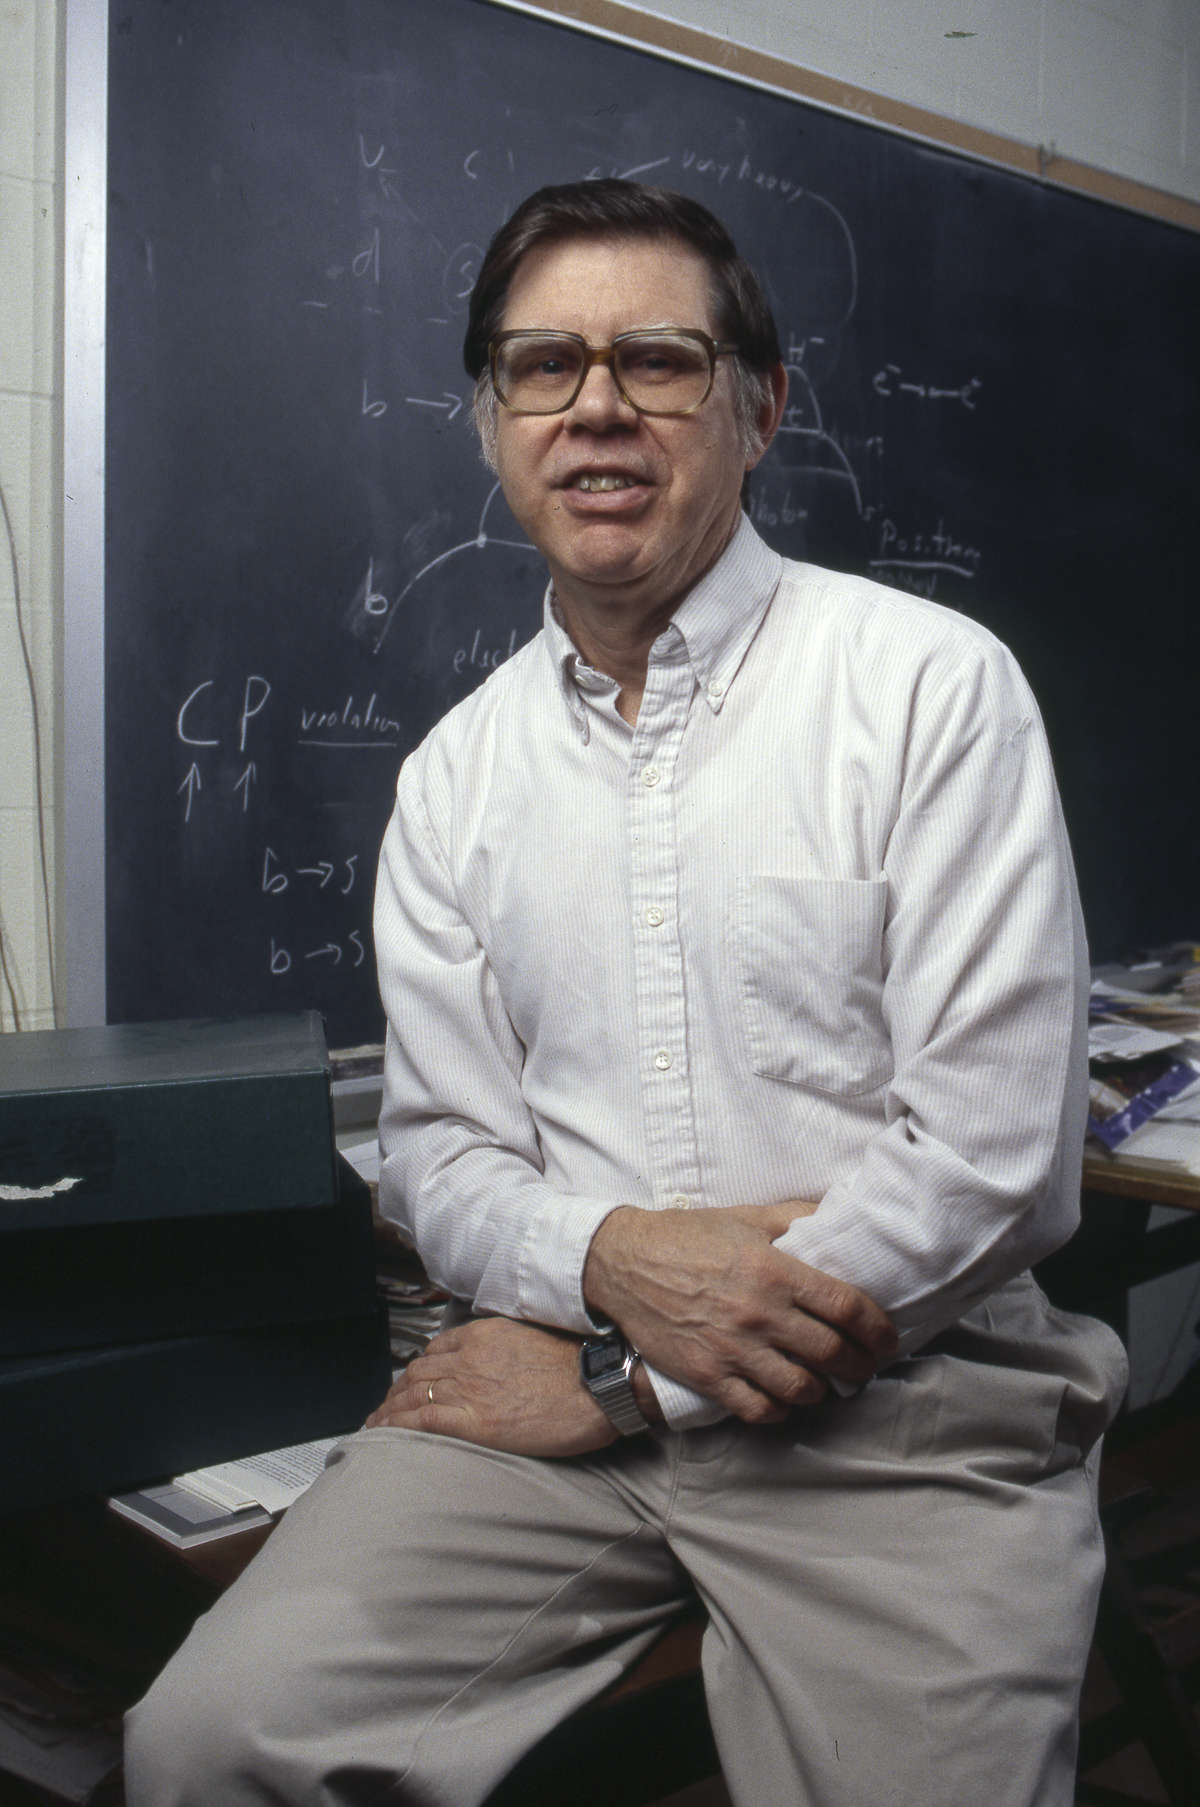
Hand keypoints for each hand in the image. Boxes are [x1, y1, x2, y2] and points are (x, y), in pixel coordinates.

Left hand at [364, 1317, 619, 1457]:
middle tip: (385, 1407)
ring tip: (375, 1423)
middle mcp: (470, 1357)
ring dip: (388, 1409)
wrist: (600, 1383)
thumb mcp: (539, 1339)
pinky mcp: (475, 1419)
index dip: (419, 1368)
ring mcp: (470, 1387)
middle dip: (397, 1390)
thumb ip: (512, 1345)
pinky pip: (421, 1420)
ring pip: (413, 1394)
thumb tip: (507, 1357)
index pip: (438, 1350)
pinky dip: (395, 1425)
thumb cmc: (582, 1365)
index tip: (411, 1382)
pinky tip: (381, 1433)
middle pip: (419, 1372)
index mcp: (486, 1335)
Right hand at [583, 1202, 896, 1423]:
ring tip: (826, 1384)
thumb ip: (797, 1218)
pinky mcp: (707, 1376)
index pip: (845, 1307)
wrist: (624, 1263)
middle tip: (865, 1366)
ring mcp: (732, 1349)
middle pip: (831, 1353)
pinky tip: (785, 1400)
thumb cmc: (689, 1236)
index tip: (887, 1337)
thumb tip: (839, 1215)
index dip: (876, 1327)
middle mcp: (758, 1313)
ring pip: (801, 1388)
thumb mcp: (747, 1216)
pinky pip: (758, 1409)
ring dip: (822, 1390)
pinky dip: (780, 1410)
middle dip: (859, 1365)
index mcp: (773, 1270)